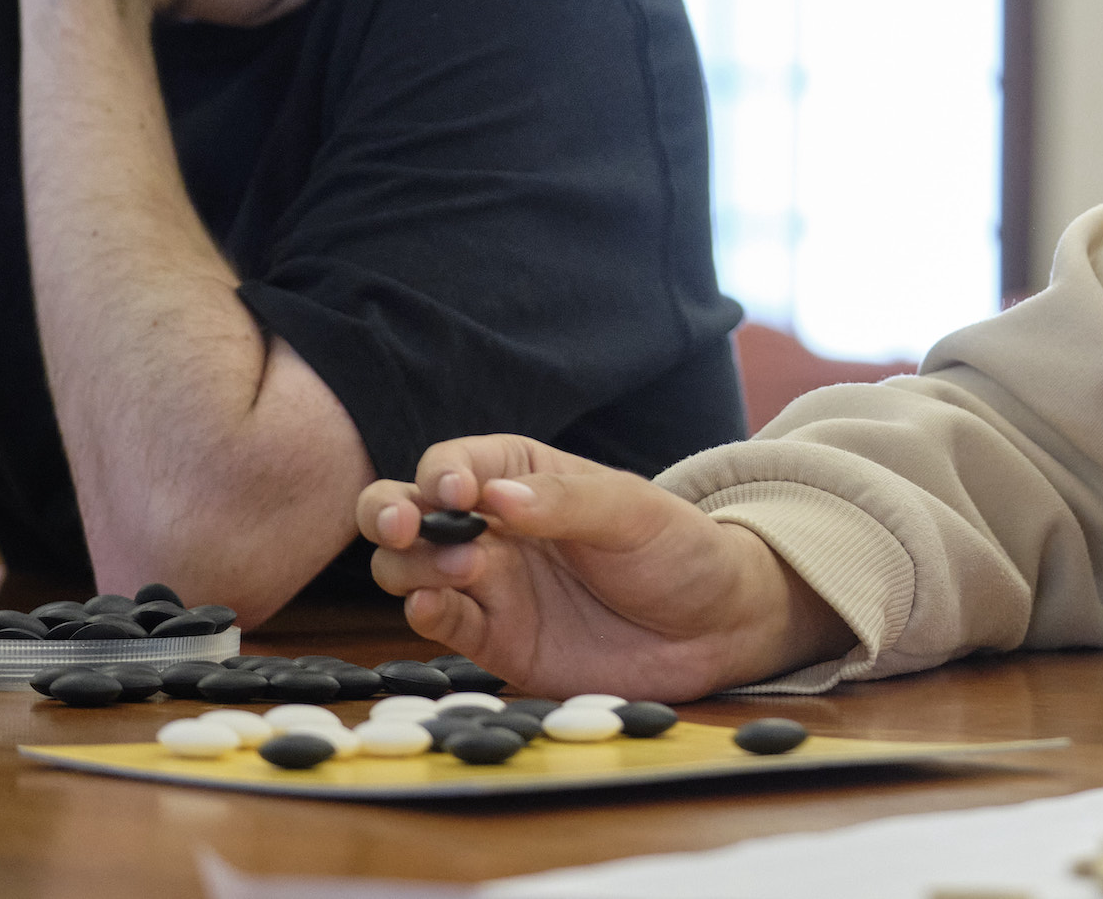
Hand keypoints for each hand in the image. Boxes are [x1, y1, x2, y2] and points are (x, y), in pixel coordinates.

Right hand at [359, 435, 856, 701]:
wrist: (715, 627)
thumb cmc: (679, 549)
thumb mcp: (633, 511)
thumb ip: (566, 504)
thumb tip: (493, 498)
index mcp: (522, 478)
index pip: (454, 464)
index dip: (441, 475)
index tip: (457, 495)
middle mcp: (493, 527)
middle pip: (406, 510)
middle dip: (387, 512)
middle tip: (403, 527)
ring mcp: (490, 583)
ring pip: (408, 567)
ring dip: (412, 565)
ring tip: (464, 570)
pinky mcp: (495, 639)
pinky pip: (440, 623)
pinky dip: (425, 614)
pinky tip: (434, 608)